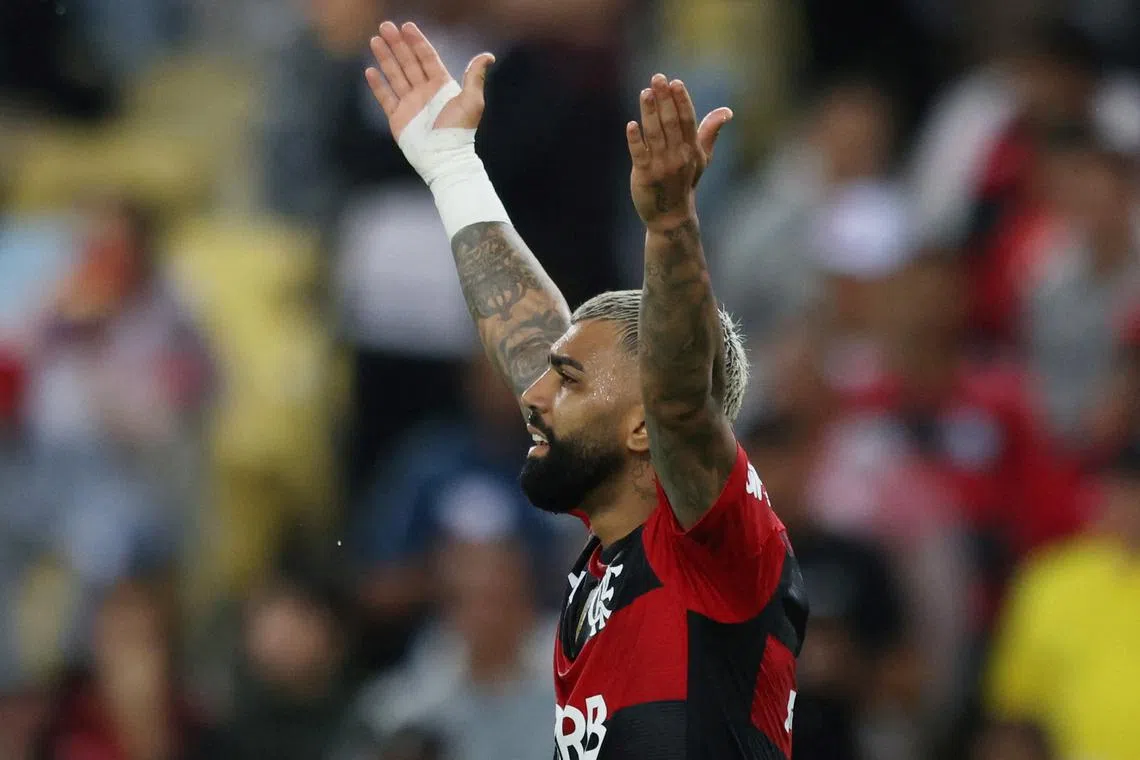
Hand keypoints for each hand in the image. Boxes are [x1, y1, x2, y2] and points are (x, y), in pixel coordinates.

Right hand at [365, 21, 493, 139]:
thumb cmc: (459, 130)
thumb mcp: (472, 101)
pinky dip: (378, 85)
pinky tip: (370, 70)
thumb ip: (475, 76)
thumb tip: (488, 56)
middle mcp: (424, 92)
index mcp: (441, 86)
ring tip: (375, 40)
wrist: (443, 158)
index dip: (417, 42)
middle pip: (408, 62)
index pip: (427, 58)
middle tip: (385, 26)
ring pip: (395, 75)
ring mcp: (410, 104)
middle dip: (397, 44)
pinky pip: (385, 97)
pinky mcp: (398, 117)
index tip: (407, 26)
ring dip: (385, 58)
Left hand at [627, 74, 731, 229]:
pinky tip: (631, 124)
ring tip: (644, 92)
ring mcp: (662, 166)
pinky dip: (635, 140)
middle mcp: (678, 155)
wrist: (671, 215)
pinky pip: (640, 154)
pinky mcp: (645, 175)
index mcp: (691, 149)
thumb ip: (710, 132)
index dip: (681, 100)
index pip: (687, 120)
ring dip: (650, 113)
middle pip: (671, 122)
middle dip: (664, 99)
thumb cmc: (685, 181)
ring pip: (654, 134)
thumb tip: (727, 111)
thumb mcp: (701, 157)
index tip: (675, 82)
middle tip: (657, 78)